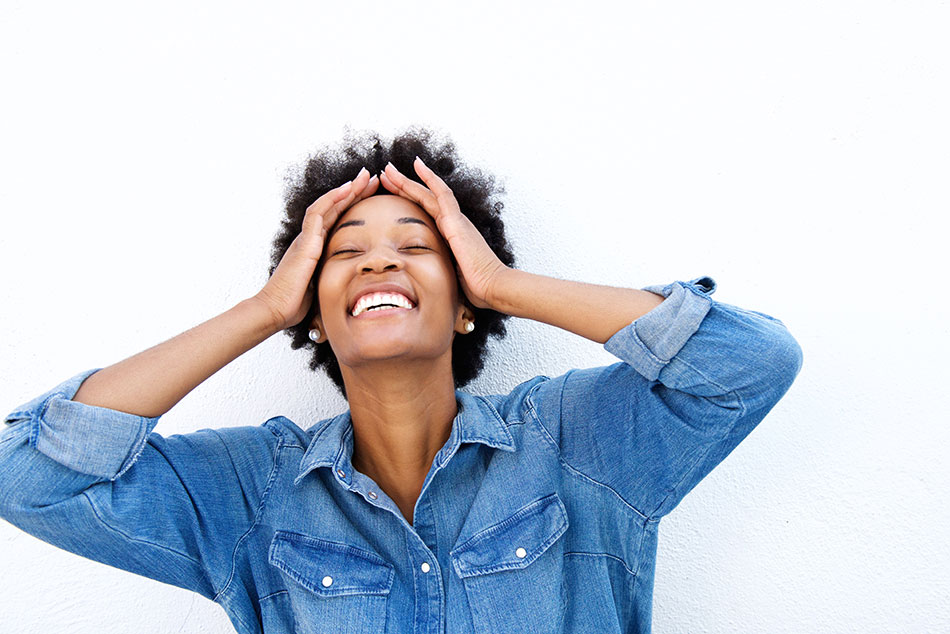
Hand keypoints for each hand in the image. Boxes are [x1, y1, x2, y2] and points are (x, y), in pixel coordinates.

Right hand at [256, 167, 378, 329]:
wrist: (276, 310)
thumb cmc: (296, 304)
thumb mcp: (323, 287)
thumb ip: (335, 279)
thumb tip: (355, 286)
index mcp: (315, 248)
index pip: (337, 220)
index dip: (353, 206)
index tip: (370, 195)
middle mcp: (310, 238)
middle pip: (334, 208)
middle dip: (354, 192)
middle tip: (371, 177)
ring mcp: (306, 238)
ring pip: (327, 205)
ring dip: (347, 189)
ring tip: (364, 177)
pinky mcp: (305, 242)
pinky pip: (317, 213)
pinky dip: (332, 199)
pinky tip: (347, 189)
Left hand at [379, 157, 510, 309]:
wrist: (492, 286)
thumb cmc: (475, 286)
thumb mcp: (450, 274)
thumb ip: (438, 268)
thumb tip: (423, 279)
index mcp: (449, 235)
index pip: (424, 212)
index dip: (407, 200)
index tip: (392, 191)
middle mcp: (453, 223)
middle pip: (423, 199)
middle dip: (402, 186)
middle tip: (385, 174)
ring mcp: (455, 220)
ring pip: (427, 193)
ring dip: (407, 180)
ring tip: (389, 169)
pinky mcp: (457, 222)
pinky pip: (442, 194)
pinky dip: (429, 178)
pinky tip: (417, 166)